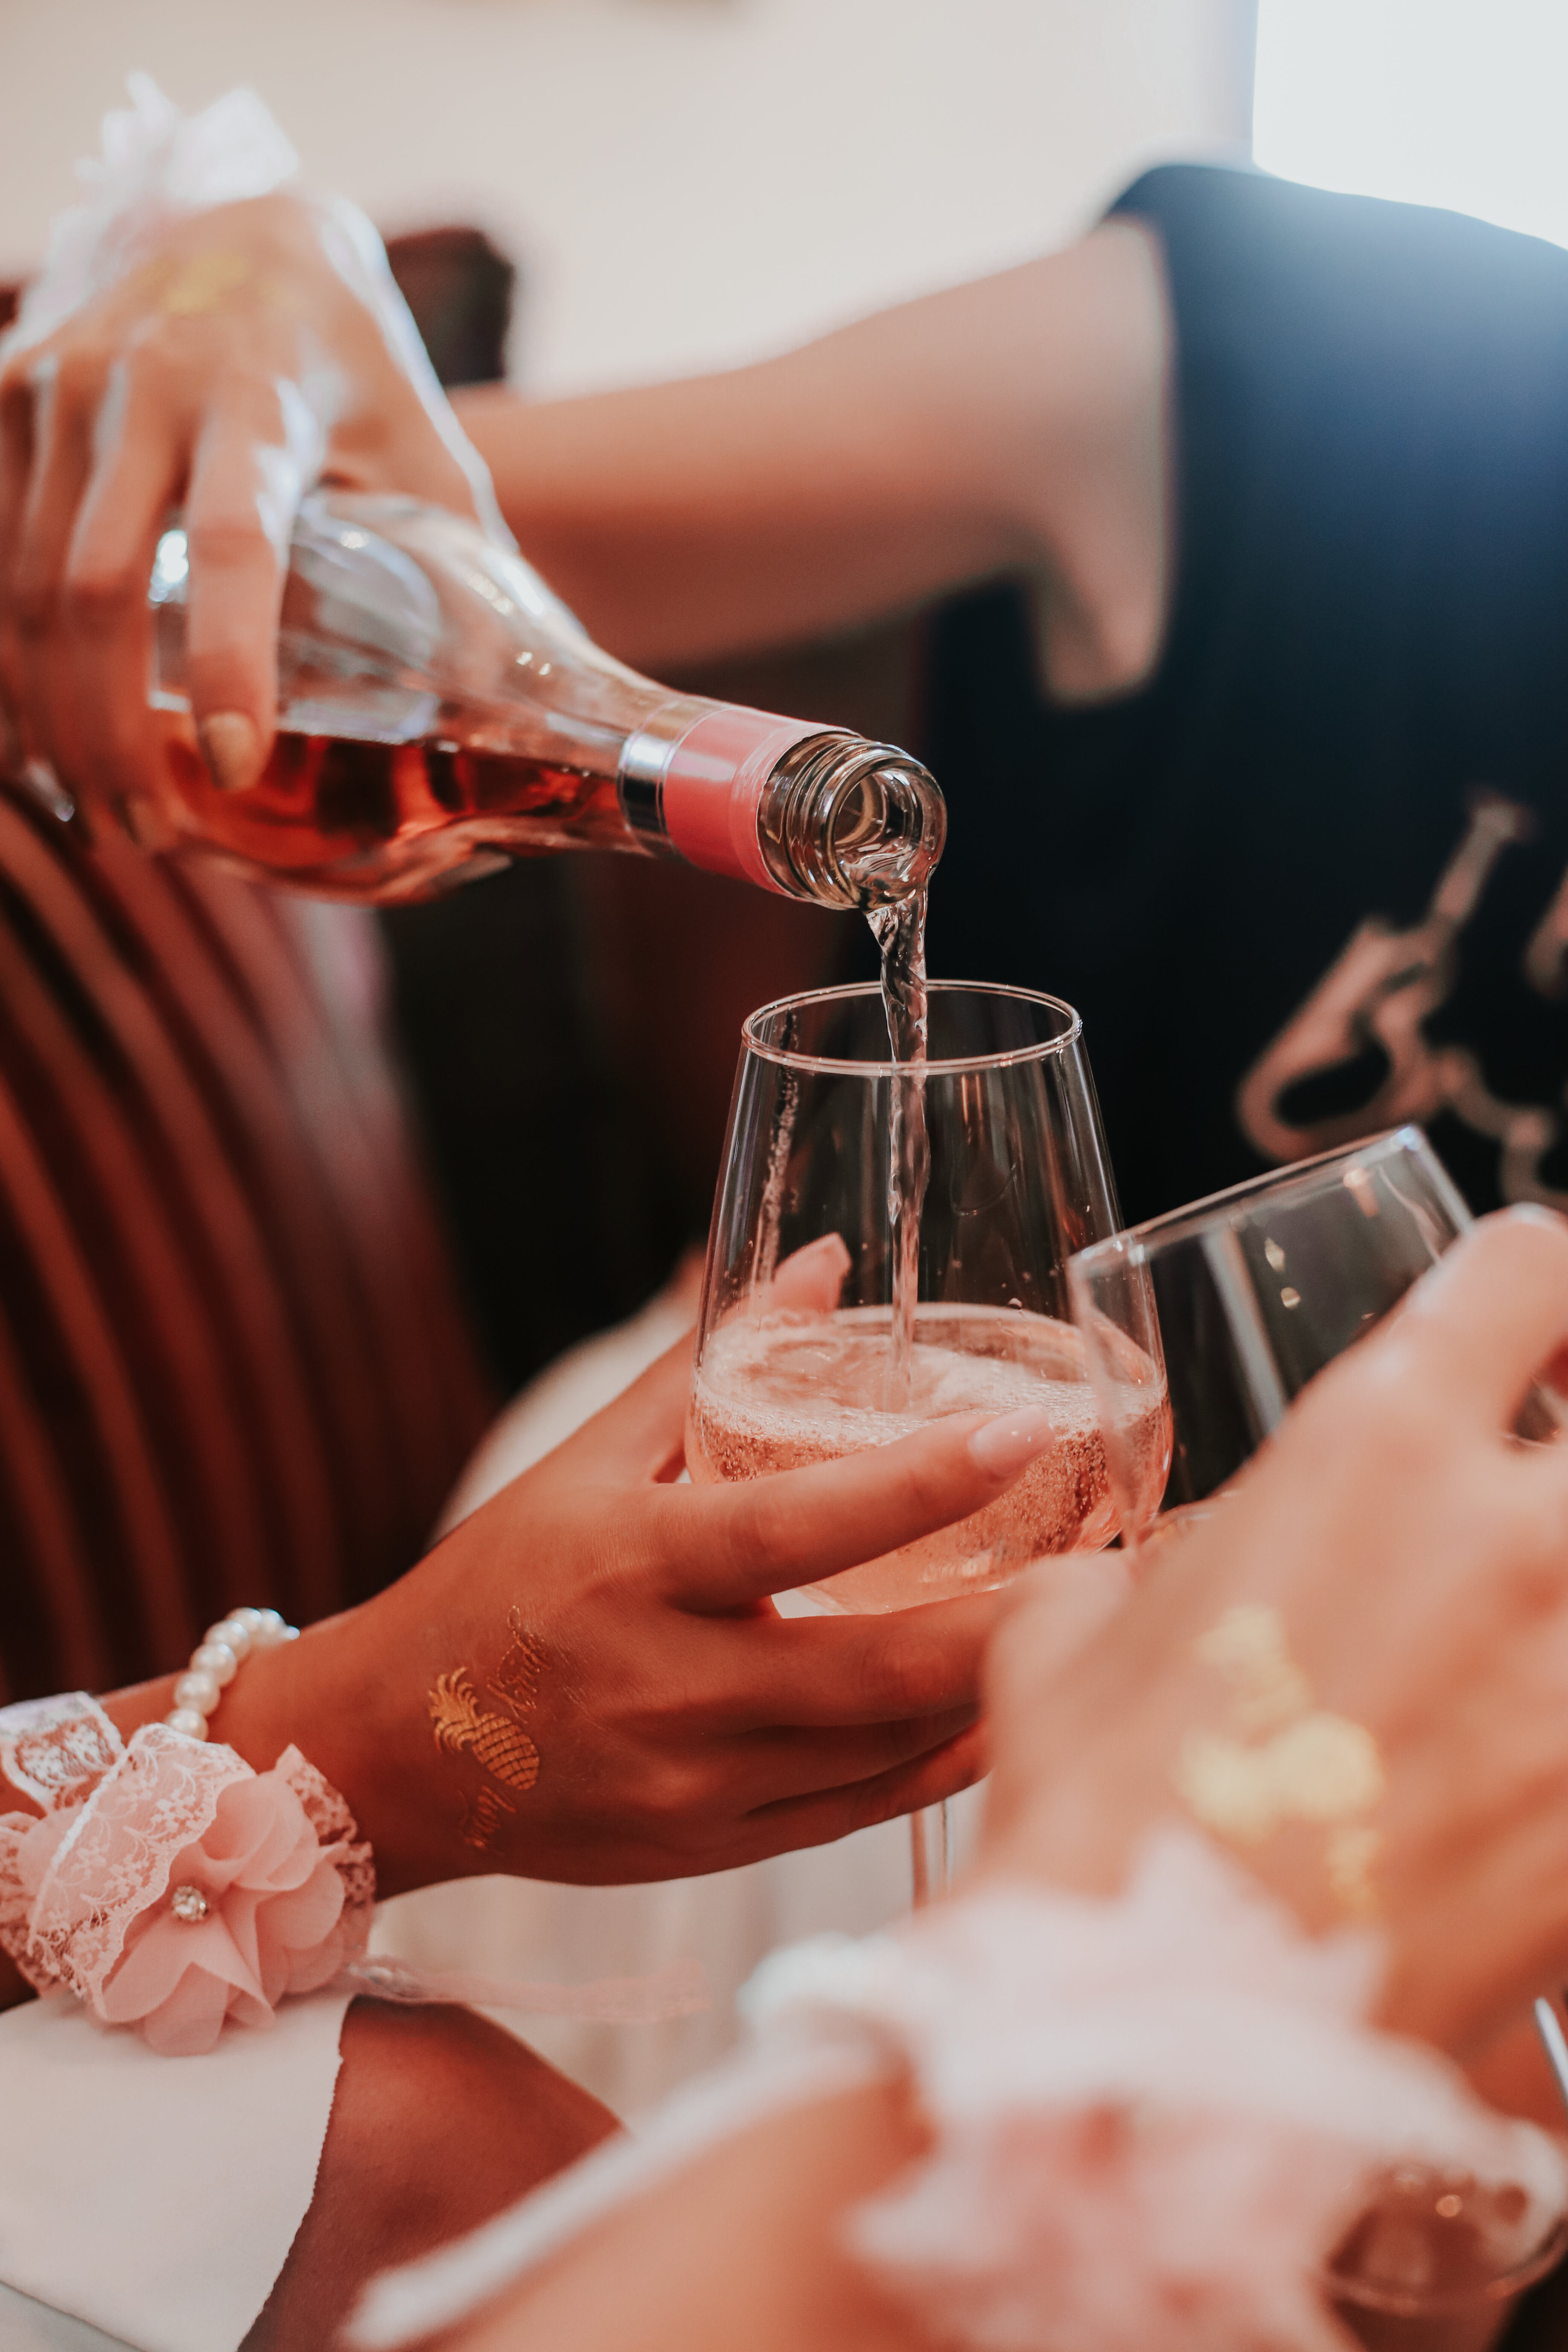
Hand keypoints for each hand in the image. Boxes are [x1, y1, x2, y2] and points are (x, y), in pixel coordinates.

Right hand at [0, 188, 491, 824]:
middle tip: (147, 835)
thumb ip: (457, 562)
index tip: (232, 765)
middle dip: (110, 729)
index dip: (231, 663)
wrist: (249, 230)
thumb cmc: (356, 364)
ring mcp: (57, 385)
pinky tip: (38, 741)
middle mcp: (142, 383)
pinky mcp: (8, 394)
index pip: (230, 547)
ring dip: (51, 714)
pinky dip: (6, 659)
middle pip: (95, 590)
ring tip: (99, 811)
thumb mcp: (422, 441)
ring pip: (22, 585)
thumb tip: (520, 707)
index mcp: (257, 396)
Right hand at [211, 1332, 1064, 1894]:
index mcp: (634, 1569)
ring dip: (1004, 1694)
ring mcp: (697, 1783)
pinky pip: (864, 1809)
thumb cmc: (496, 1583)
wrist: (388, 1754)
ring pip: (889, 1748)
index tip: (1025, 1434)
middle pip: (876, 1666)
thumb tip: (824, 1261)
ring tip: (1103, 1632)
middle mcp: (669, 1686)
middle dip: (1016, 1621)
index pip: (794, 1527)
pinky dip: (946, 1763)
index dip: (914, 1484)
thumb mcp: (586, 1463)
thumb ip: (711, 1365)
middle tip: (1131, 1566)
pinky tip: (1014, 1714)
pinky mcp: (714, 1847)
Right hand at [978, 1205, 1567, 2059]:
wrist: (1159, 2022)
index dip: (1541, 1285)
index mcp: (1373, 1451)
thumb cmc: (1101, 1809)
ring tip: (1528, 1631)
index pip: (1529, 1275)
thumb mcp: (1069, 1639)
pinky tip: (1525, 1763)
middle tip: (1545, 1485)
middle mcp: (1513, 1538)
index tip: (1539, 1331)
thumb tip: (1144, 1592)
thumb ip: (1133, 1577)